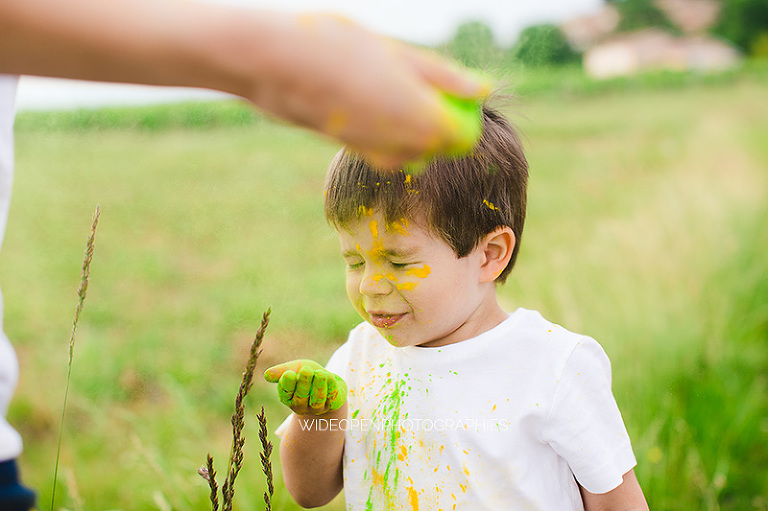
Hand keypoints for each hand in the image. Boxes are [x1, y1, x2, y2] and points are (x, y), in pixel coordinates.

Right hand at [245, 13, 489, 167]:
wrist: (274, 65)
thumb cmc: (337, 48)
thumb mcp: (396, 53)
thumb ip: (442, 75)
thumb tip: (481, 89)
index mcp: (422, 119)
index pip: (463, 135)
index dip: (464, 114)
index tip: (452, 91)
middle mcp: (402, 146)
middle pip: (439, 145)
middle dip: (440, 120)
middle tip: (421, 83)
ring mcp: (375, 152)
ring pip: (412, 150)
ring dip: (414, 125)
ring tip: (391, 86)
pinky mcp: (354, 150)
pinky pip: (386, 149)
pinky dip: (390, 130)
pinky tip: (370, 98)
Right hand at [264, 359, 346, 415]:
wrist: (326, 379)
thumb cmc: (306, 373)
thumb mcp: (293, 368)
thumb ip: (281, 371)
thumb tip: (266, 375)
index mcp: (288, 397)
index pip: (285, 394)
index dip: (287, 385)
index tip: (289, 373)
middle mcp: (302, 406)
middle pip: (301, 398)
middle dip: (303, 384)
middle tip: (306, 370)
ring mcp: (317, 408)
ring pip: (317, 400)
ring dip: (318, 386)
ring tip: (320, 374)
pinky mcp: (332, 404)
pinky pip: (331, 397)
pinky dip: (330, 387)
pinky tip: (329, 376)